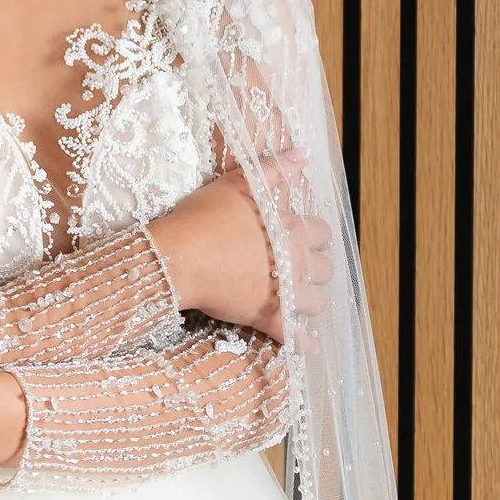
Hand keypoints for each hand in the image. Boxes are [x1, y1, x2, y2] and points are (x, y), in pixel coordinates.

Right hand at [146, 147, 332, 343]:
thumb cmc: (202, 218)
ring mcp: (281, 292)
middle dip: (314, 267)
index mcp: (290, 229)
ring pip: (314, 301)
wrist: (176, 256)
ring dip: (311, 298)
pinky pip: (291, 334)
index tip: (298, 234)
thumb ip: (274, 170)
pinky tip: (308, 346)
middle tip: (296, 265)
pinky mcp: (265, 316)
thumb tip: (304, 153)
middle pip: (323, 268)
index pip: (320, 231)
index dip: (311, 233)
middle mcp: (293, 261)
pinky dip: (302, 342)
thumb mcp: (237, 185)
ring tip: (298, 296)